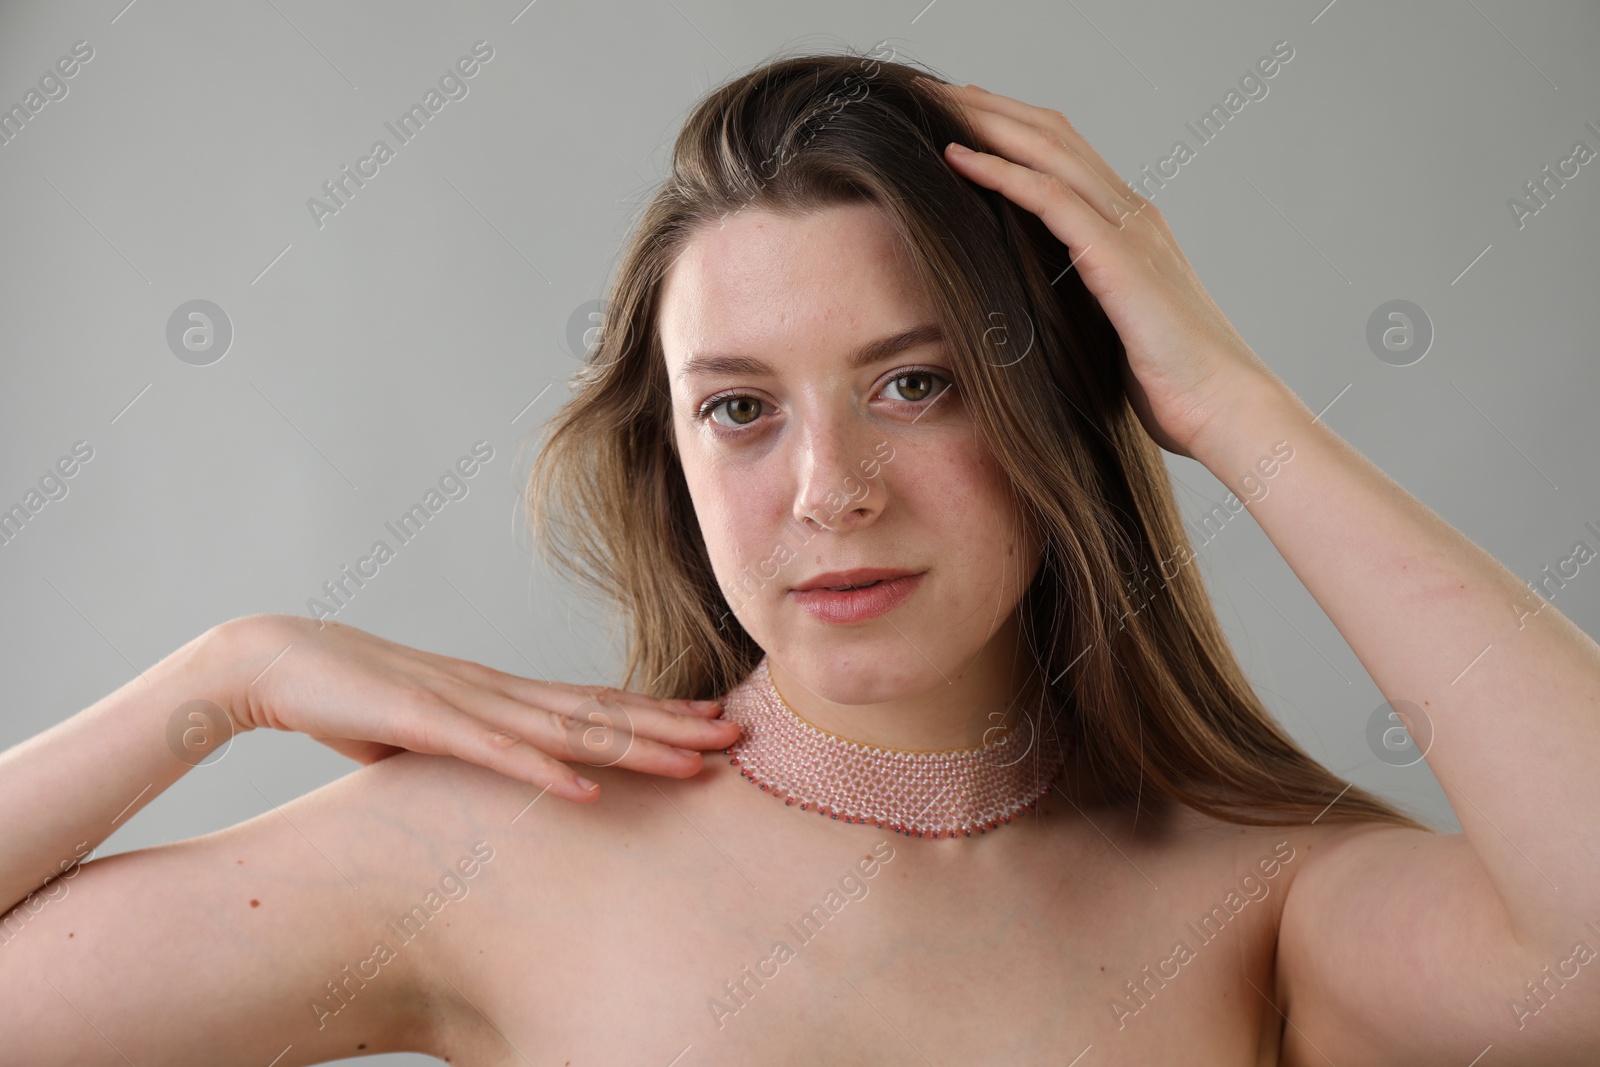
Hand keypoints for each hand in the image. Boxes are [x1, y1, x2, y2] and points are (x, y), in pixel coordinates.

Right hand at [209, 614, 740, 801]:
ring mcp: (465, 701)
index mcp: (499, 691)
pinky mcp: (425, 720)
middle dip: (671, 724)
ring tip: (693, 760)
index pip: (593, 702)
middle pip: (600, 710)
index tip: (710, 720)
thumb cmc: (349, 696)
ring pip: (566, 727)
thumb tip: (493, 768)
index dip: (654, 712)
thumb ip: (466, 745)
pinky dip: (544, 770)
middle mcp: (496, 690)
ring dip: (635, 745)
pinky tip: (588, 788)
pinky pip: (495, 751)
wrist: (276, 660)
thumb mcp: (424, 729)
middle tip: (737, 735)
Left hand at [918, 78, 1283, 458]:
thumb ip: (1082, 304)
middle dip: (990, 106)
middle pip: (1052, 135)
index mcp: (1132, 228)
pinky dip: (999, 171)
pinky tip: (957, 156)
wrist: (1226, 410)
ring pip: (1048, 150)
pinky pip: (1049, 198)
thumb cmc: (1174, 387)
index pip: (1065, 153)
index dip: (1013, 126)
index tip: (960, 113)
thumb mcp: (1114, 332)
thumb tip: (1034, 312)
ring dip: (986, 121)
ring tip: (933, 102)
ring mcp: (1130, 231)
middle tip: (932, 89)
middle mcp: (1133, 215)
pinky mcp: (1119, 259)